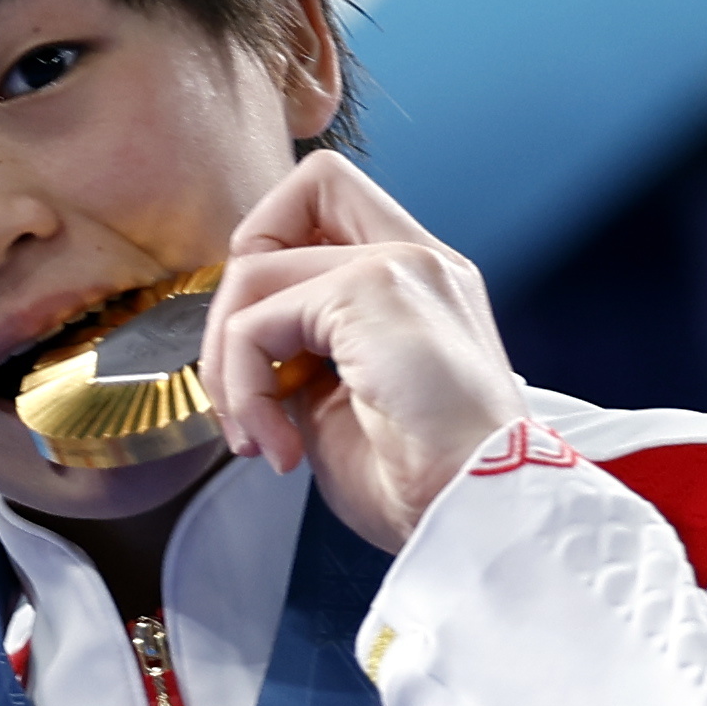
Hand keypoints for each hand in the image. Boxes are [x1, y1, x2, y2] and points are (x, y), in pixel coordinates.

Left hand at [200, 152, 529, 552]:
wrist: (478, 513)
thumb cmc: (426, 485)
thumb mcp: (345, 407)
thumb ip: (302, 358)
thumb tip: (245, 357)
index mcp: (422, 283)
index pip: (334, 205)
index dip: (275, 253)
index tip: (266, 347)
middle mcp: (419, 259)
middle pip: (302, 192)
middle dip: (242, 286)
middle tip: (240, 378)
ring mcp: (399, 265)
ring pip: (255, 267)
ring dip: (228, 364)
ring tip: (257, 433)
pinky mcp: (371, 289)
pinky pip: (255, 323)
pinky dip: (243, 388)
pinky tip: (277, 443)